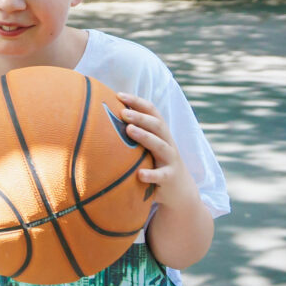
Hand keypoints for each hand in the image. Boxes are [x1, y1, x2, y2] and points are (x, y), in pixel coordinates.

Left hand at [117, 91, 199, 210]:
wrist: (180, 191)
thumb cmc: (156, 163)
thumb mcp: (148, 147)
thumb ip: (134, 134)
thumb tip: (105, 118)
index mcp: (161, 133)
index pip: (152, 112)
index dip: (137, 102)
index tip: (119, 95)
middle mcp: (168, 143)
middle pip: (157, 125)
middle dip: (140, 117)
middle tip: (123, 112)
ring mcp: (170, 160)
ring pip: (160, 146)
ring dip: (145, 136)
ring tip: (129, 130)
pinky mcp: (170, 178)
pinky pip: (161, 175)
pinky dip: (151, 174)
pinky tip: (140, 174)